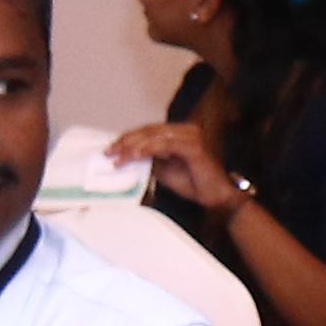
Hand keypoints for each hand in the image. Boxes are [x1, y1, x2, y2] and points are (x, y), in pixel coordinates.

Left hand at [106, 117, 237, 211]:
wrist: (217, 196)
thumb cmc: (194, 183)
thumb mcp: (164, 170)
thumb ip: (149, 160)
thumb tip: (126, 157)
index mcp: (179, 133)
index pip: (148, 131)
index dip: (128, 138)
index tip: (112, 149)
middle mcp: (185, 130)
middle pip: (148, 130)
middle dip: (126, 141)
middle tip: (109, 152)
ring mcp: (190, 136)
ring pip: (154, 136)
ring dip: (132, 146)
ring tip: (118, 157)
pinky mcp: (193, 146)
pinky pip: (164, 145)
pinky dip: (147, 149)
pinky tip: (134, 157)